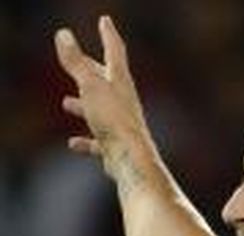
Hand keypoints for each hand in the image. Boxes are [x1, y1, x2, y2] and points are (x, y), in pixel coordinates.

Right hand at [55, 15, 151, 178]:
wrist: (131, 159)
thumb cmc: (114, 120)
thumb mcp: (90, 86)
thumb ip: (76, 62)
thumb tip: (63, 35)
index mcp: (120, 82)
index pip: (114, 51)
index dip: (108, 34)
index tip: (105, 20)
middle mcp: (123, 101)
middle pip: (107, 81)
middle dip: (93, 70)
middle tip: (82, 61)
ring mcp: (120, 124)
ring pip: (100, 111)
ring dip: (84, 105)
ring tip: (67, 103)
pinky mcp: (115, 146)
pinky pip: (98, 142)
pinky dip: (85, 141)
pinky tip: (72, 144)